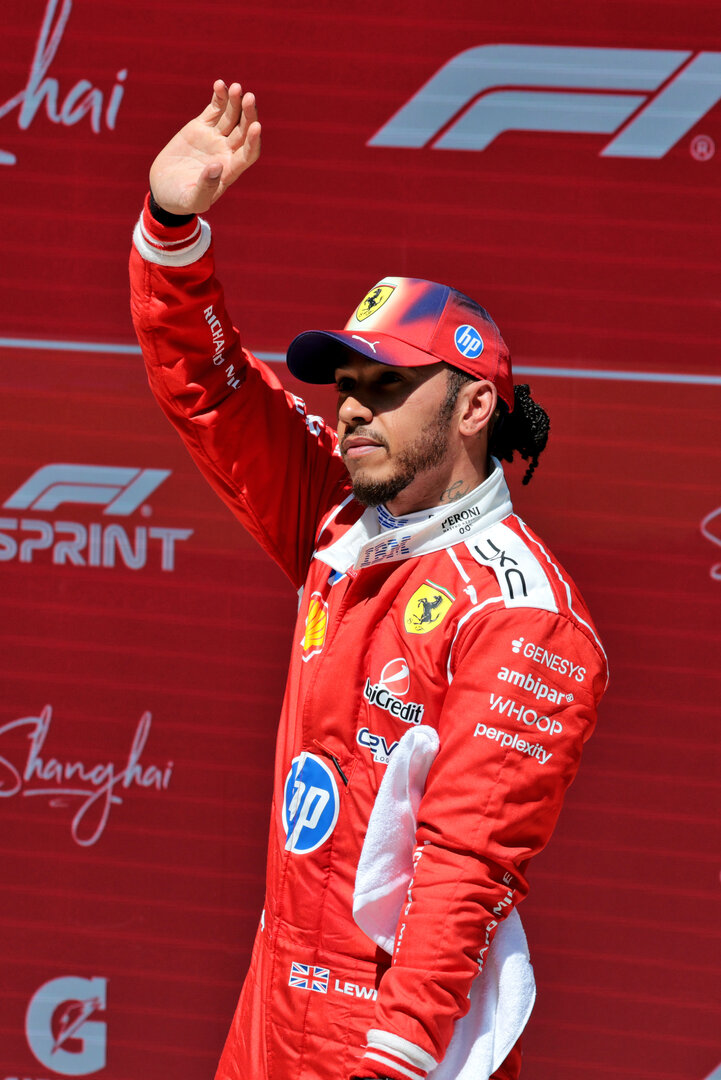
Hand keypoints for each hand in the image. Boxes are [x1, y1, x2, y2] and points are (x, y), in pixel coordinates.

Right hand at [149, 80, 260, 215]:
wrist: (164, 190)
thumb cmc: (181, 201)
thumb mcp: (192, 199)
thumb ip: (205, 187)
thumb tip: (216, 167)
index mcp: (230, 171)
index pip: (248, 154)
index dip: (254, 141)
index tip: (256, 127)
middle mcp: (226, 152)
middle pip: (244, 131)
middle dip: (248, 115)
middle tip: (249, 98)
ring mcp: (215, 138)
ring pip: (231, 117)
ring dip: (235, 102)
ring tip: (236, 88)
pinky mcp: (201, 127)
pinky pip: (214, 110)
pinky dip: (219, 97)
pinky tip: (220, 84)